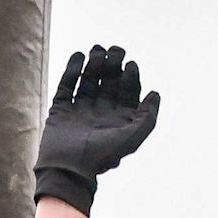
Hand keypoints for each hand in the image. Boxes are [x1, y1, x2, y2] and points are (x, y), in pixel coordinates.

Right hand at [33, 45, 161, 212]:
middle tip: (116, 51)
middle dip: (113, 66)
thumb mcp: (134, 137)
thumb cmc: (104, 154)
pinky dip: (72, 69)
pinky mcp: (61, 108)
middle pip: (109, 83)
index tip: (131, 65)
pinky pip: (67, 84)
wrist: (70, 166)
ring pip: (89, 81)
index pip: (128, 93)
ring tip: (98, 50)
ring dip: (94, 64)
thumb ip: (148, 116)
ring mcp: (80, 110)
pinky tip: (80, 56)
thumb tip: (155, 93)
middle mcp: (101, 114)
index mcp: (119, 121)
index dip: (131, 77)